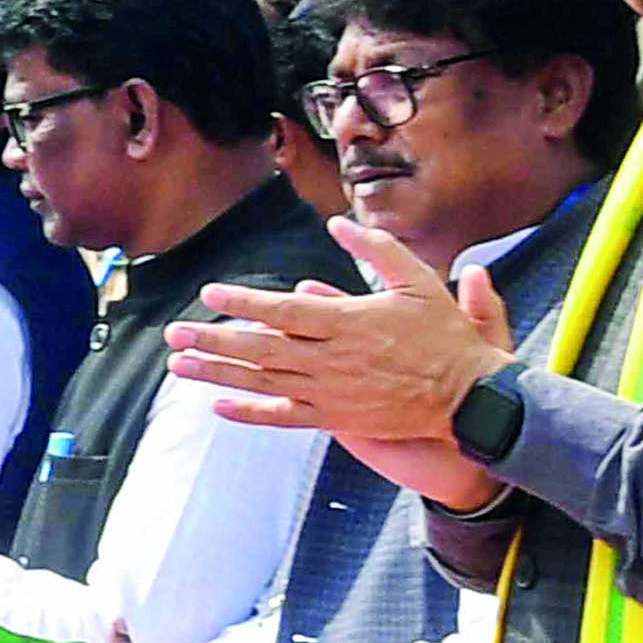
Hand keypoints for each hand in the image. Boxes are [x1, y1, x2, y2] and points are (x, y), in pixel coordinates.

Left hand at [160, 219, 516, 502]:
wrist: (468, 397)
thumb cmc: (444, 336)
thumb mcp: (419, 279)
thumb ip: (377, 248)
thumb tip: (338, 222)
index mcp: (347, 322)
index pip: (282, 312)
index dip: (243, 303)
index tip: (210, 293)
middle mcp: (331, 360)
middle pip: (261, 349)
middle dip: (213, 339)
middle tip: (173, 333)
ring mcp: (330, 393)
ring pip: (263, 383)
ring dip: (218, 373)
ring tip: (179, 364)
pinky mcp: (336, 419)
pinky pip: (283, 417)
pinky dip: (248, 412)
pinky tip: (217, 406)